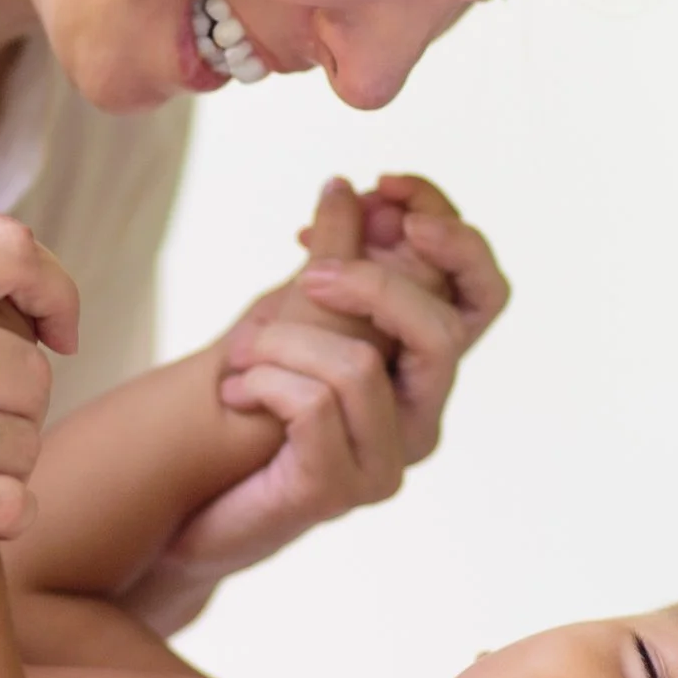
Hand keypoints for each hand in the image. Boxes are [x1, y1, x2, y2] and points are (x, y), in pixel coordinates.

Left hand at [135, 175, 508, 608]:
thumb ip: (334, 258)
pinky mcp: (338, 491)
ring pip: (357, 366)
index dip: (452, 235)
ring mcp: (385, 461)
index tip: (385, 186)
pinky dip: (262, 381)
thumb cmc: (251, 395)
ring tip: (241, 354)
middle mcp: (421, 415)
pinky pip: (311, 408)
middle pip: (442, 329)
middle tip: (306, 271)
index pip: (484, 294)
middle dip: (369, 282)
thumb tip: (351, 189)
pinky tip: (237, 390)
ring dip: (281, 340)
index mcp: (423, 363)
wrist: (193, 489)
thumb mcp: (295, 310)